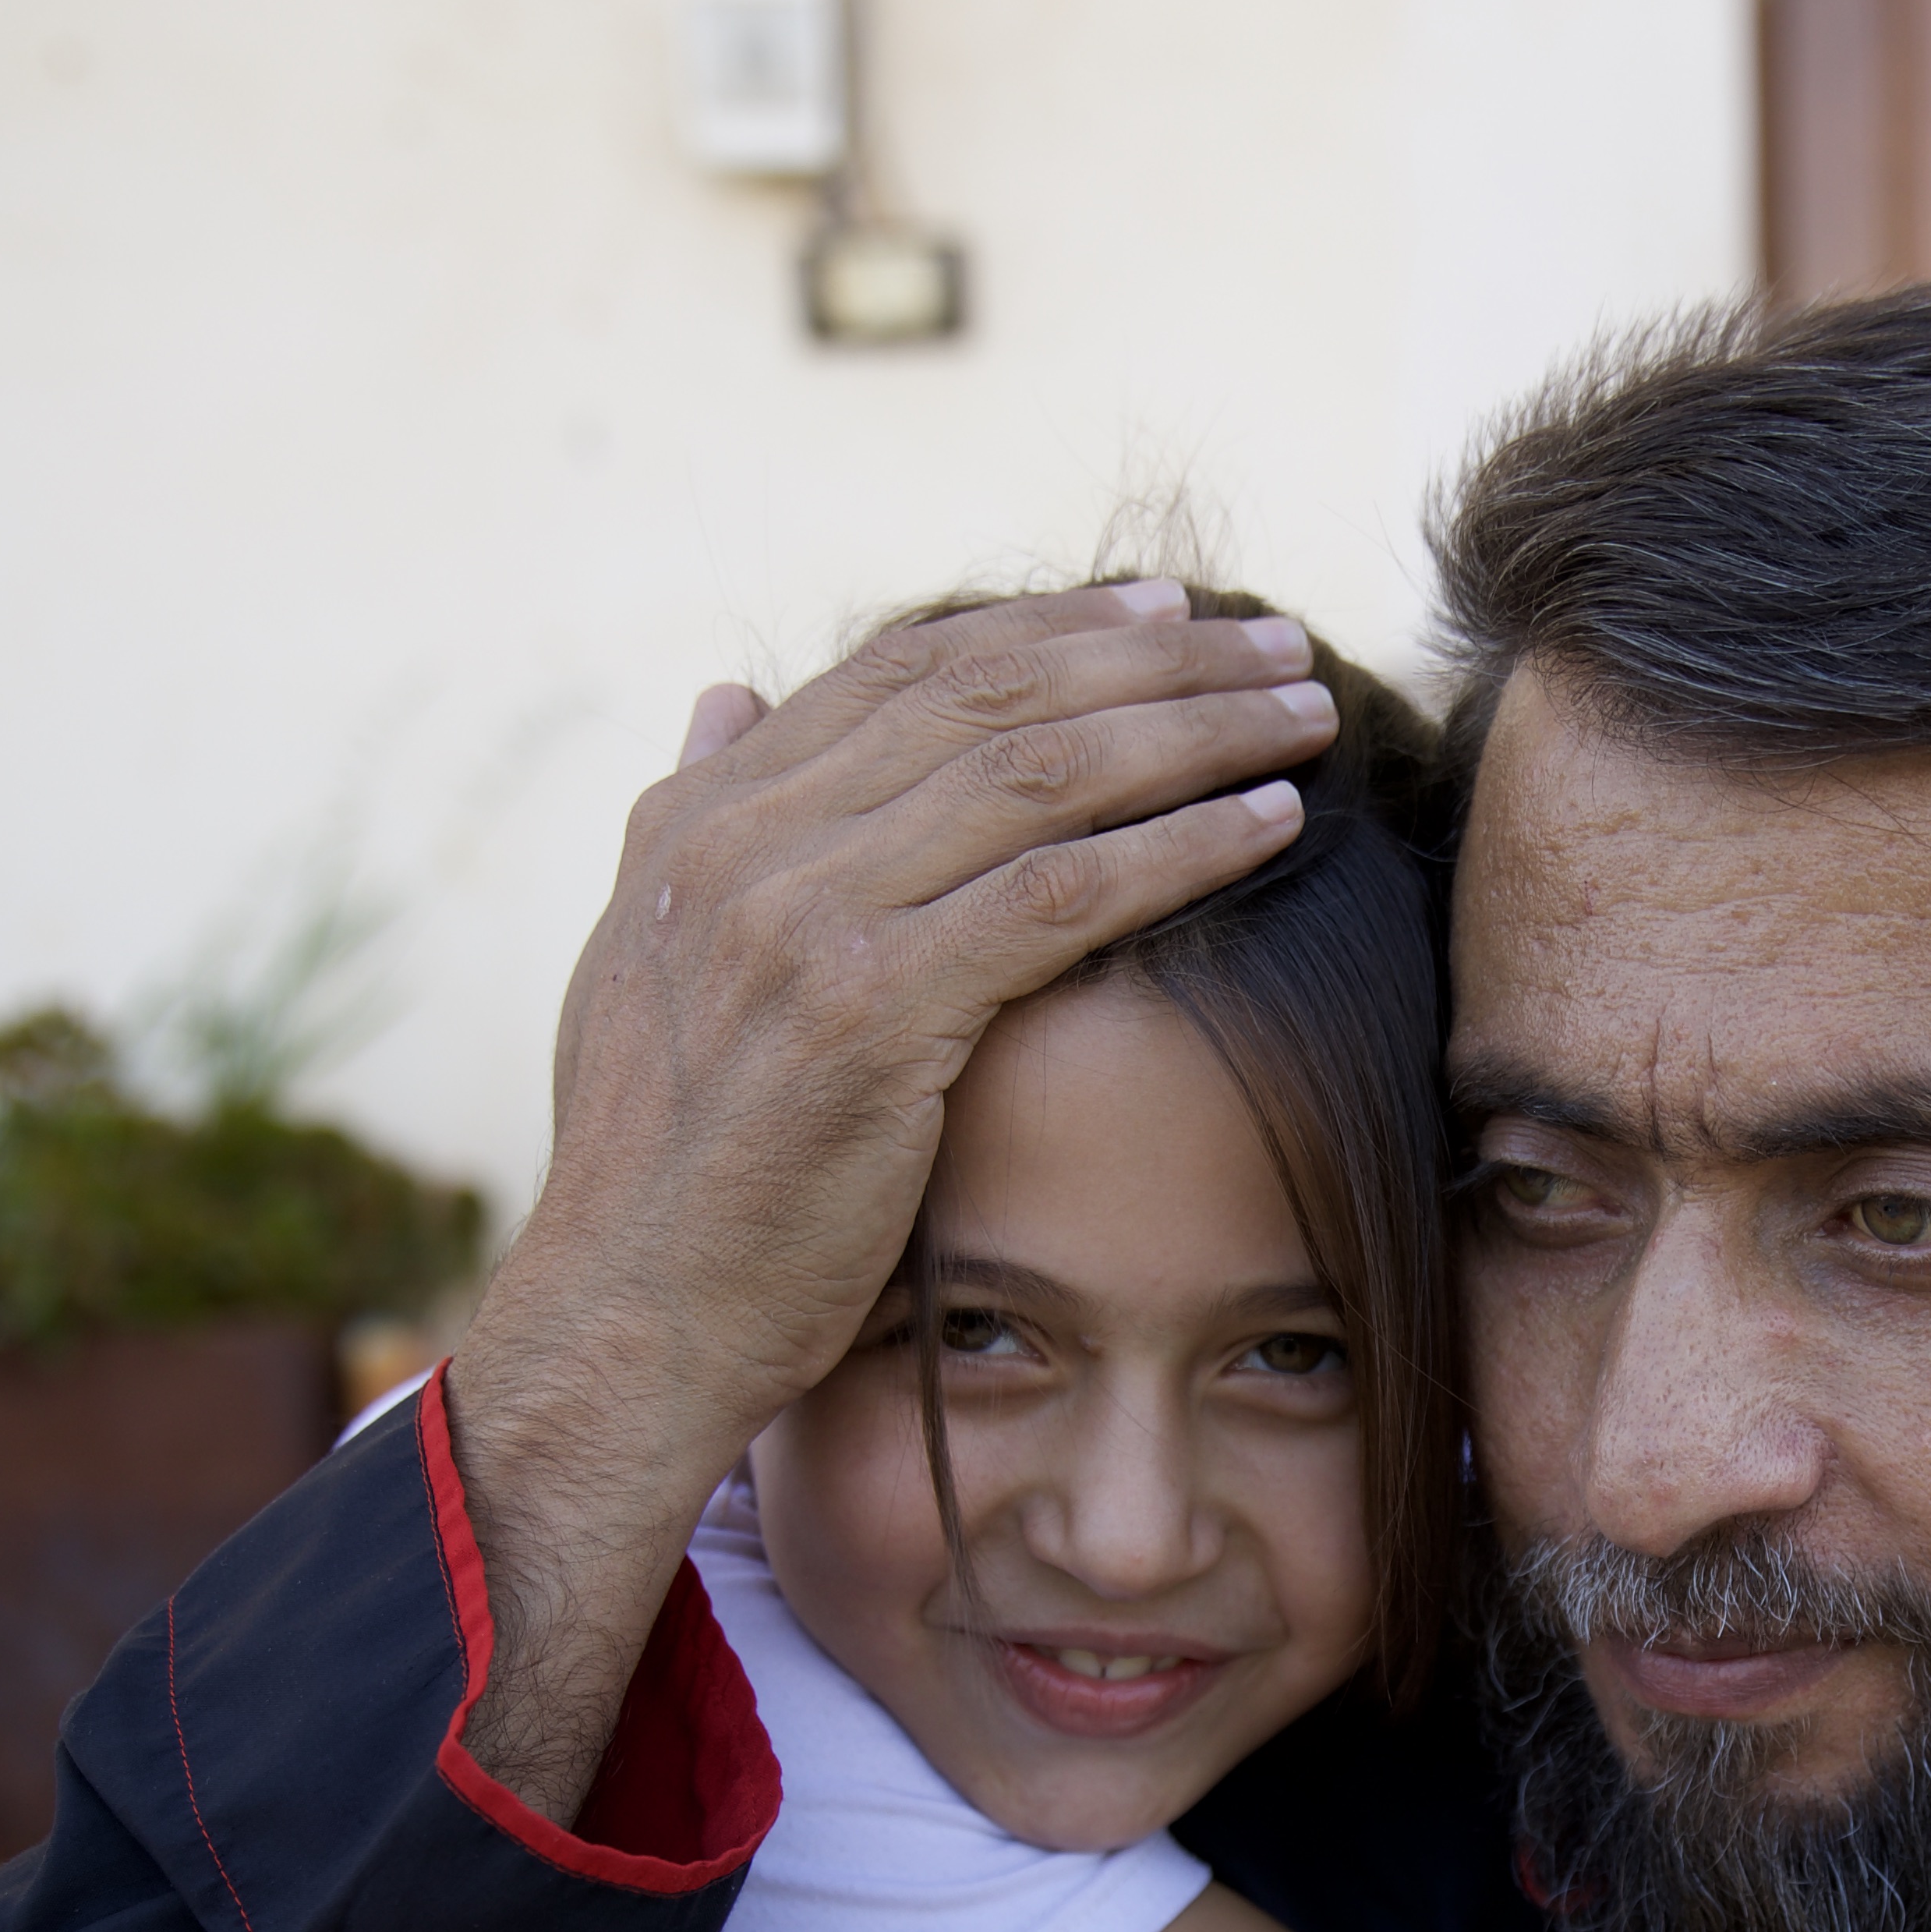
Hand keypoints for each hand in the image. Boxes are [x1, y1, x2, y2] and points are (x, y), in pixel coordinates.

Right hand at [442, 582, 1336, 1816]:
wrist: (628, 1320)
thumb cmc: (659, 1172)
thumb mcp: (644, 962)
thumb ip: (692, 818)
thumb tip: (731, 694)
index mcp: (703, 821)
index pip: (906, 672)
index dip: (1052, 626)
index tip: (1165, 611)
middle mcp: (749, 845)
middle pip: (990, 698)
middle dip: (1153, 660)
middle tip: (1272, 641)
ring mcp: (807, 922)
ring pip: (1043, 776)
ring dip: (1194, 732)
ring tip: (1302, 714)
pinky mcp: (874, 1013)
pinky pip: (1063, 897)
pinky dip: (1180, 848)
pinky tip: (1271, 824)